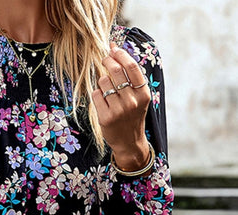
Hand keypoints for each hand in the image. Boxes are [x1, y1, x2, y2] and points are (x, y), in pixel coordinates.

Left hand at [92, 43, 151, 170]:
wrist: (129, 141)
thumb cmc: (132, 114)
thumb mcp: (138, 96)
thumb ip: (129, 75)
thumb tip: (114, 47)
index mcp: (143, 93)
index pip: (131, 66)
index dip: (120, 54)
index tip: (113, 49)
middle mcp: (132, 101)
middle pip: (115, 71)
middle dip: (107, 61)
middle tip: (105, 59)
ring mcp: (118, 110)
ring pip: (103, 82)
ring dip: (102, 81)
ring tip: (108, 90)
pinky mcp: (106, 118)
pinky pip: (96, 95)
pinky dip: (97, 94)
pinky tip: (103, 102)